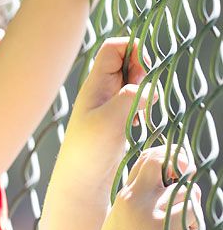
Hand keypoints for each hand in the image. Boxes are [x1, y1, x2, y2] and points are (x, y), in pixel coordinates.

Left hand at [56, 38, 152, 188]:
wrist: (81, 180)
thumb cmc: (90, 150)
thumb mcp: (111, 120)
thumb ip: (130, 97)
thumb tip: (148, 89)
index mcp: (95, 85)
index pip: (113, 48)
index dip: (133, 50)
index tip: (145, 71)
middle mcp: (101, 91)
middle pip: (127, 62)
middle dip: (143, 71)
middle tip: (144, 94)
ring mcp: (109, 105)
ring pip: (134, 82)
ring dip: (145, 91)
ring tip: (140, 112)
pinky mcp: (117, 120)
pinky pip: (136, 102)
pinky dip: (143, 107)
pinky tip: (138, 124)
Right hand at [89, 145, 199, 229]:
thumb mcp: (120, 218)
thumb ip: (139, 197)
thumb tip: (168, 181)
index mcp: (126, 196)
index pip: (149, 159)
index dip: (167, 157)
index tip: (175, 170)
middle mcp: (139, 201)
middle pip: (169, 163)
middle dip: (184, 169)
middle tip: (185, 184)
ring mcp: (155, 217)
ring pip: (189, 191)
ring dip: (191, 203)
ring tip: (181, 221)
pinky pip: (193, 215)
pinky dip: (193, 223)